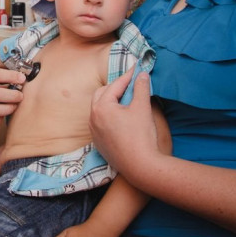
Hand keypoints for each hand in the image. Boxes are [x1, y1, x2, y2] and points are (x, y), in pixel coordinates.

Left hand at [90, 67, 160, 183]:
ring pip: (99, 109)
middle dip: (115, 87)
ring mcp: (94, 132)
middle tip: (130, 84)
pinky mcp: (98, 143)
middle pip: (102, 94)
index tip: (137, 69)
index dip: (128, 76)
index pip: (115, 85)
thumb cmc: (141, 136)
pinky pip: (101, 123)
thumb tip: (141, 74)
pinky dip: (109, 116)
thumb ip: (141, 88)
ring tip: (126, 99)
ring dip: (111, 102)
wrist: (140, 167)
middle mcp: (92, 118)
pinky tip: (122, 118)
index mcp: (101, 107)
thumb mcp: (143, 108)